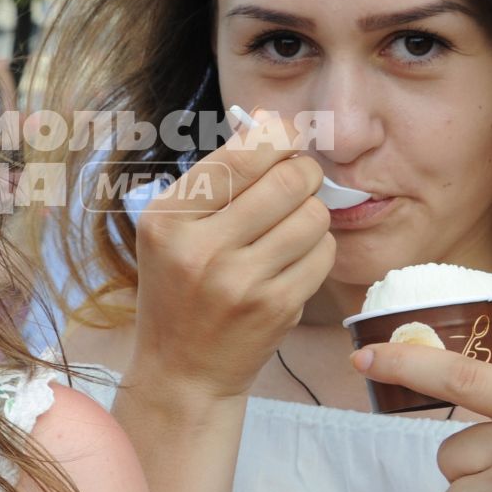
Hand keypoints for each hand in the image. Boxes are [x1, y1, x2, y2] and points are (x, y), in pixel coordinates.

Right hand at [130, 108, 335, 398]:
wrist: (183, 370)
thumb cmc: (180, 288)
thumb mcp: (175, 228)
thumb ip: (217, 176)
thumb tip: (268, 121)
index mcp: (168, 219)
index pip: (239, 156)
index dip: (275, 136)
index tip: (284, 136)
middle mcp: (200, 249)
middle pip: (288, 179)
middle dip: (302, 171)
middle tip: (297, 179)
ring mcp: (240, 282)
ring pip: (313, 215)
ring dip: (311, 213)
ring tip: (291, 226)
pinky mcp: (276, 308)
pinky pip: (323, 254)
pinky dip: (317, 250)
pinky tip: (294, 259)